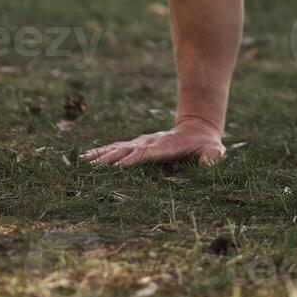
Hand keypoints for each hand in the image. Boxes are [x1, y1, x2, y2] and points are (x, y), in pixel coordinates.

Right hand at [79, 117, 224, 166]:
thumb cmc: (206, 145)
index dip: (134, 159)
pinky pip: (115, 148)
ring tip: (82, 163)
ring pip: (117, 148)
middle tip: (92, 168)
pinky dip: (99, 153)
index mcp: (166, 146)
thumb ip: (212, 157)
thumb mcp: (214, 151)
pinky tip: (84, 159)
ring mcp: (141, 143)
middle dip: (110, 159)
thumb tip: (210, 163)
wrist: (197, 128)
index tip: (119, 166)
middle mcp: (149, 143)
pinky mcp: (135, 145)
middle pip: (127, 151)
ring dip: (100, 156)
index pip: (148, 153)